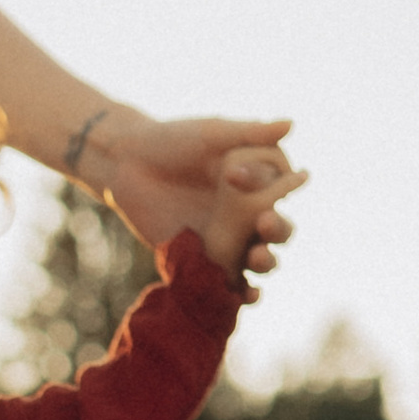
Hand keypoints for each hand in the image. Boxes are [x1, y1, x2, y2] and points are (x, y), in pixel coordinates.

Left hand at [90, 112, 300, 275]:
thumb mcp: (211, 134)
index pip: (283, 191)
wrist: (127, 165)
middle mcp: (248, 212)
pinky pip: (230, 282)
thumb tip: (291, 125)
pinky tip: (247, 294)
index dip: (280, 192)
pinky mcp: (206, 261)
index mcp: (257, 180)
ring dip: (266, 262)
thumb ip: (248, 133)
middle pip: (278, 230)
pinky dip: (243, 292)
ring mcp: (228, 239)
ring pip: (260, 258)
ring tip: (257, 257)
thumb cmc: (172, 140)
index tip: (253, 184)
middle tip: (264, 224)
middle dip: (278, 231)